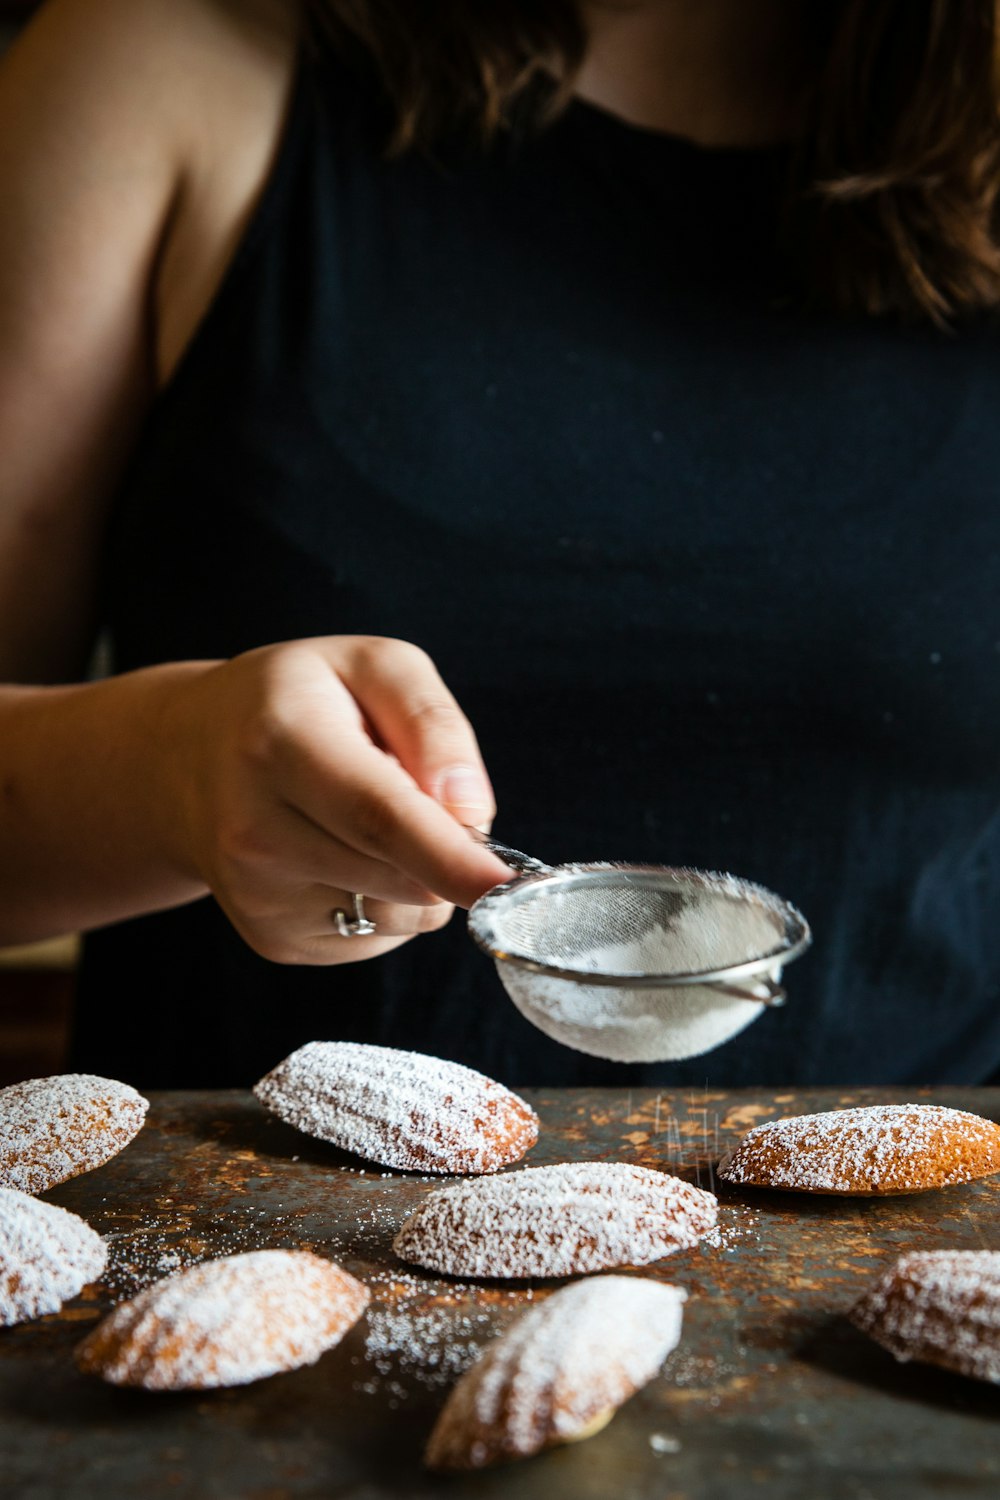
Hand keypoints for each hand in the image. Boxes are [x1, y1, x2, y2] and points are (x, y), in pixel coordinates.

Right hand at [157, 637, 510, 963]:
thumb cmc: (298, 700)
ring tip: (364, 818)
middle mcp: (257, 828)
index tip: (504, 884)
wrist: (188, 759)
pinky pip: (379, 938)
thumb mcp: (371, 665)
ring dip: (420, 875)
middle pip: (403, 875)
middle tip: (415, 790)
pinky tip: (344, 853)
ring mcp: (259, 895)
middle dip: (448, 848)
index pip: (379, 815)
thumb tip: (470, 812)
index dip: (450, 855)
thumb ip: (433, 724)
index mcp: (282, 742)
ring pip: (403, 916)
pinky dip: (389, 899)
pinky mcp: (273, 940)